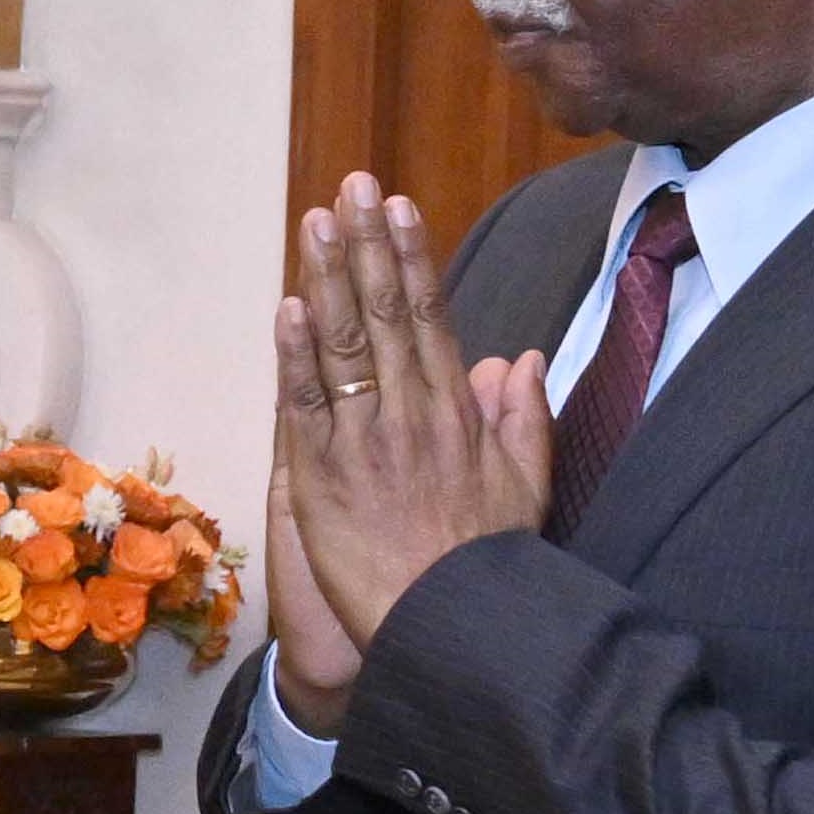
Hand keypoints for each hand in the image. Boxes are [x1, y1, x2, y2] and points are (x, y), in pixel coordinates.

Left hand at [262, 176, 545, 727]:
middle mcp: (411, 415)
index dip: (411, 258)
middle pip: (384, 315)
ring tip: (316, 224)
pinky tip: (289, 308)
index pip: (429, 318)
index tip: (398, 208)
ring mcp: (365, 443)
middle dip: (367, 246)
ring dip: (328, 280)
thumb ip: (523, 416)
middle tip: (351, 188)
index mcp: (455, 413)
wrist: (447, 624)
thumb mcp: (525, 485)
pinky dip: (296, 357)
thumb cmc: (486, 561)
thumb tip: (517, 357)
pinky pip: (307, 406)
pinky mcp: (324, 478)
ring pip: (344, 348)